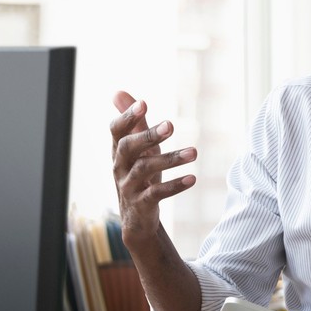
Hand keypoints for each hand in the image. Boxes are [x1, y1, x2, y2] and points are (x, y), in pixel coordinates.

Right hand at [110, 91, 196, 246]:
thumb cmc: (137, 174)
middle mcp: (119, 166)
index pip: (116, 130)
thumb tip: (118, 92)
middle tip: (171, 125)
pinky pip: (156, 194)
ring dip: (171, 159)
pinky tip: (192, 178)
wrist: (136, 218)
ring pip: (145, 169)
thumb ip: (133, 121)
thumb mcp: (137, 148)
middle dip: (148, 135)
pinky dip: (174, 186)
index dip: (127, 116)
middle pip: (128, 147)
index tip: (144, 103)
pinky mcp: (141, 204)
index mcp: (118, 150)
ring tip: (194, 152)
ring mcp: (129, 186)